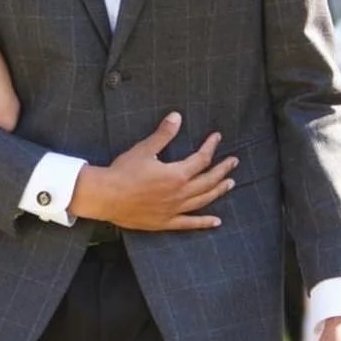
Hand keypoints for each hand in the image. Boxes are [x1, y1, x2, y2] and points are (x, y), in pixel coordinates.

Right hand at [71, 113, 236, 231]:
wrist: (107, 197)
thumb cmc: (124, 172)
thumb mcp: (144, 149)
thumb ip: (163, 134)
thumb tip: (177, 117)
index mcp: (177, 174)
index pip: (201, 159)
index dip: (211, 147)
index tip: (217, 138)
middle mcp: (180, 193)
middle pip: (208, 180)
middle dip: (223, 170)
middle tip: (233, 162)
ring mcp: (175, 209)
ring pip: (203, 200)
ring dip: (218, 191)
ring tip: (230, 184)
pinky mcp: (166, 222)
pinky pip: (189, 223)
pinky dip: (204, 222)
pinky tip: (216, 221)